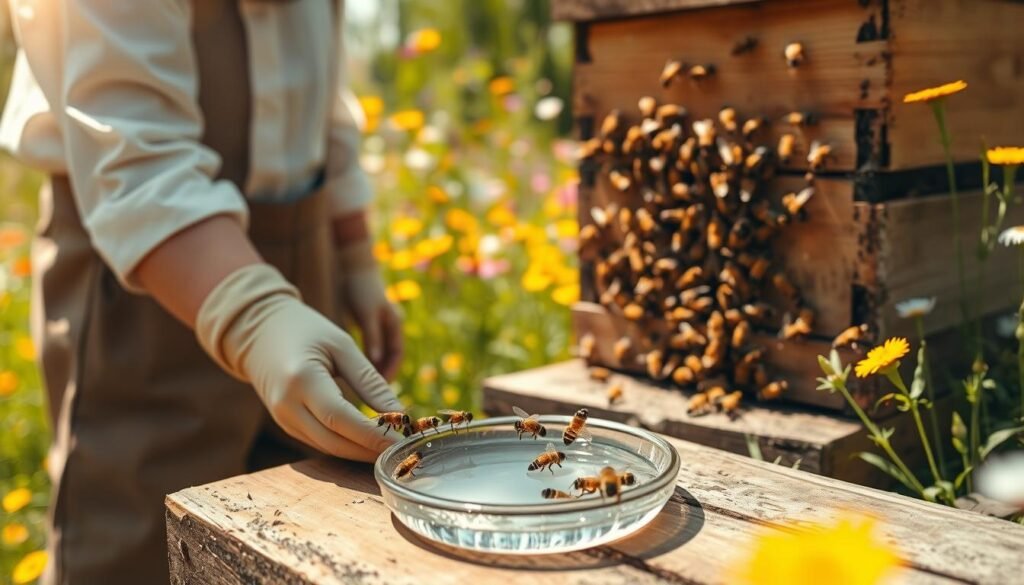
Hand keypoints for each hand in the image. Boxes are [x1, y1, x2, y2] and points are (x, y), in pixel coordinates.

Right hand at [196, 264, 403, 461]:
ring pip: (327, 448)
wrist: (260, 332)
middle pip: (334, 441)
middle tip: (403, 449)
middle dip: (370, 450)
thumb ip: (370, 380)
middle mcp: (287, 405)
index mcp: (302, 380)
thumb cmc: (307, 331)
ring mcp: (282, 419)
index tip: (402, 440)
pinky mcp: (286, 424)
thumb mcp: (342, 346)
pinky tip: (368, 442)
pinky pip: (320, 442)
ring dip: (359, 452)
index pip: (341, 418)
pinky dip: (345, 445)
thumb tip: (399, 413)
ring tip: (391, 447)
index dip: (372, 435)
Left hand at [336, 240, 403, 380]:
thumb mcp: (367, 312)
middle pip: (388, 357)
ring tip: (356, 385)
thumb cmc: (360, 287)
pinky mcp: (367, 323)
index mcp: (394, 323)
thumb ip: (372, 336)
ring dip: (370, 369)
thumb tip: (376, 363)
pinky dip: (361, 360)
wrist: (352, 266)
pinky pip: (367, 348)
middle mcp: (390, 326)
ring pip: (377, 354)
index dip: (390, 372)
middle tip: (367, 393)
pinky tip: (346, 369)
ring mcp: (379, 325)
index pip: (396, 355)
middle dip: (380, 375)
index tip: (378, 389)